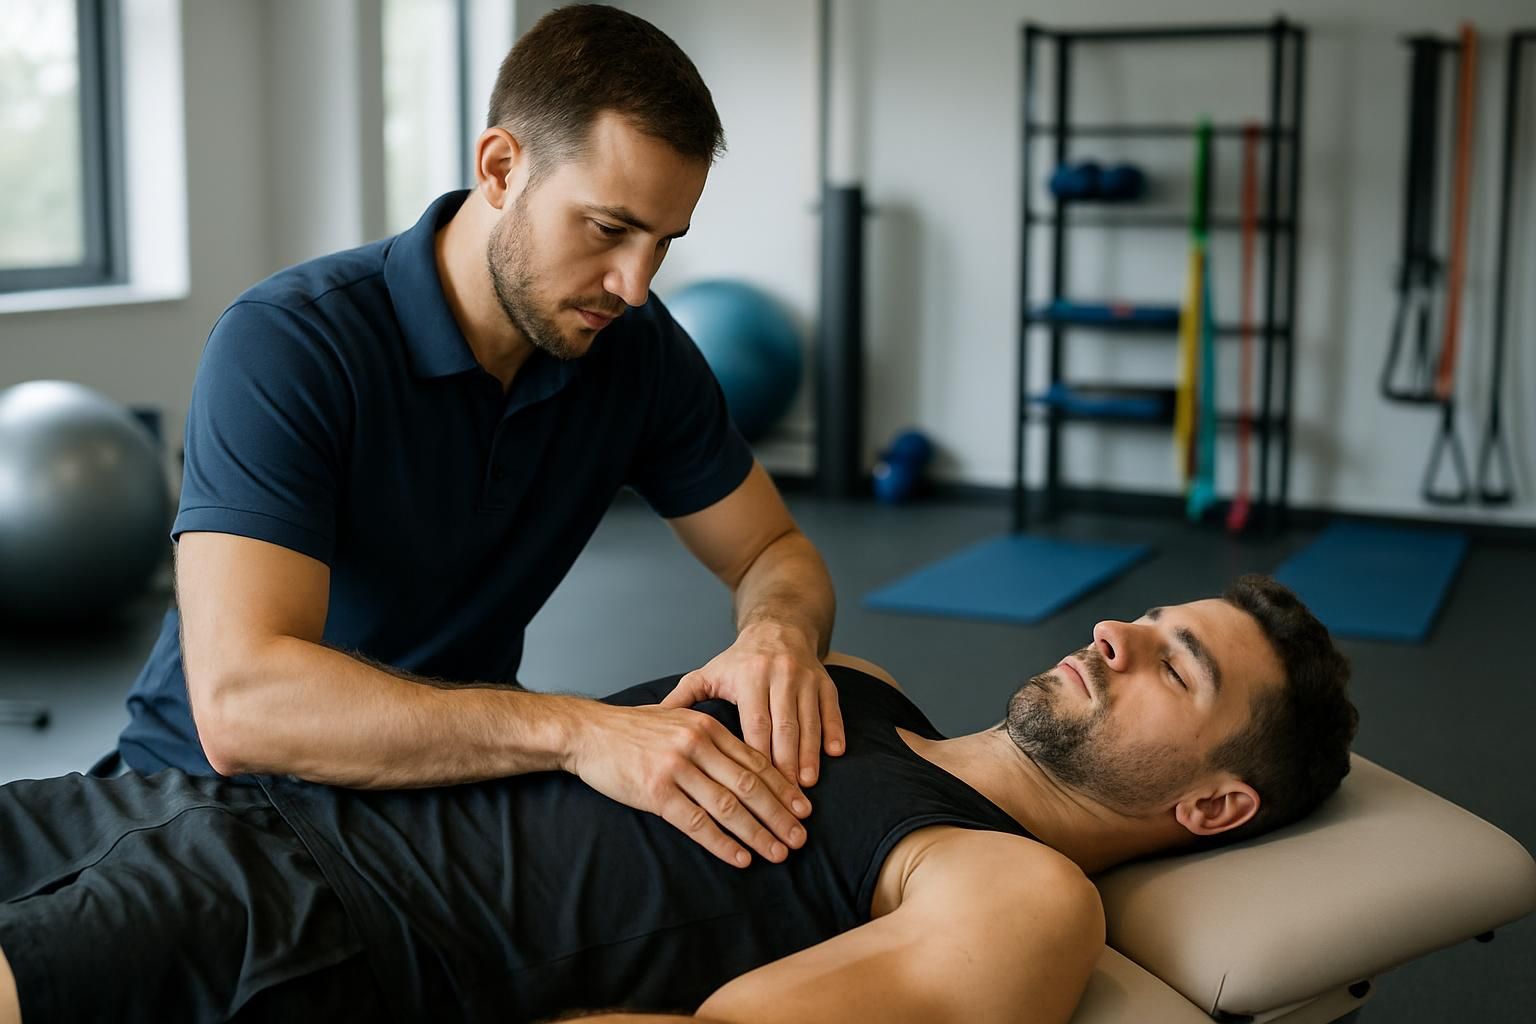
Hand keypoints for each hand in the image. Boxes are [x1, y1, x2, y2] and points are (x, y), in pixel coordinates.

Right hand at [565, 701, 811, 868]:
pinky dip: (723, 842)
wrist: (589, 733)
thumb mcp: (679, 720)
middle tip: (800, 837)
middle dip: (779, 814)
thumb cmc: (633, 730)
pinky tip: (740, 857)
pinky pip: (697, 823)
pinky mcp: (656, 791)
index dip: (782, 788)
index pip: (756, 761)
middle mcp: (697, 745)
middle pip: (750, 784)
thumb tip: (746, 765)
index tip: (803, 810)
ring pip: (728, 806)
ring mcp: (676, 768)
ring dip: (758, 833)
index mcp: (707, 727)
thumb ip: (710, 739)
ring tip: (778, 852)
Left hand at [660, 627, 845, 786]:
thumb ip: (682, 699)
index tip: (754, 787)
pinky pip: (832, 709)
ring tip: (806, 785)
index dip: (757, 756)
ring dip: (809, 754)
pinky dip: (834, 731)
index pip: (755, 723)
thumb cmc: (738, 661)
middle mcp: (780, 675)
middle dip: (785, 764)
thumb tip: (650, 723)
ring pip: (809, 721)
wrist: (778, 627)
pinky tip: (835, 755)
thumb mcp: (709, 674)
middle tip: (784, 796)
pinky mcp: (825, 681)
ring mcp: (805, 678)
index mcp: (749, 677)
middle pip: (784, 726)